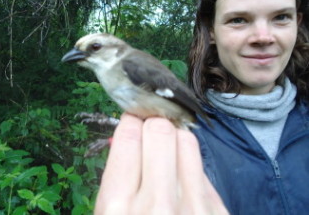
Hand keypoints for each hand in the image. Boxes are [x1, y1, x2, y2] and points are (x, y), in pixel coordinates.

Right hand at [94, 113, 228, 214]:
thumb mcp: (108, 212)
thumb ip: (116, 174)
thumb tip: (129, 133)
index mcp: (118, 205)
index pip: (129, 135)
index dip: (131, 121)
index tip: (134, 121)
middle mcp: (158, 205)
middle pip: (160, 129)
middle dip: (153, 124)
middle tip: (150, 133)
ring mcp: (194, 209)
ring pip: (187, 140)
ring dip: (175, 139)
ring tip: (168, 153)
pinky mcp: (218, 211)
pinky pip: (203, 167)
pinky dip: (190, 166)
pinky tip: (183, 180)